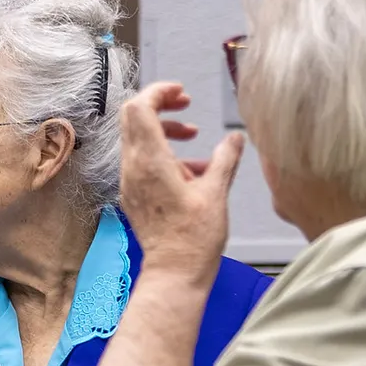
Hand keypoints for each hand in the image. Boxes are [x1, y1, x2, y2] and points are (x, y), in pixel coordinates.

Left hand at [115, 82, 243, 286]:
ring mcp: (130, 182)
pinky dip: (161, 154)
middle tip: (186, 105)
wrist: (174, 273)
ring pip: (137, 139)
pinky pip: (141, 162)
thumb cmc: (194, 238)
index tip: (181, 92)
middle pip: (133, 118)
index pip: (140, 107)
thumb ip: (225, 158)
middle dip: (159, 106)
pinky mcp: (133, 195)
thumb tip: (235, 137)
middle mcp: (133, 168)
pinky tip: (191, 170)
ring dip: (163, 131)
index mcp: (150, 161)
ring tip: (192, 137)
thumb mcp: (216, 192)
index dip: (159, 92)